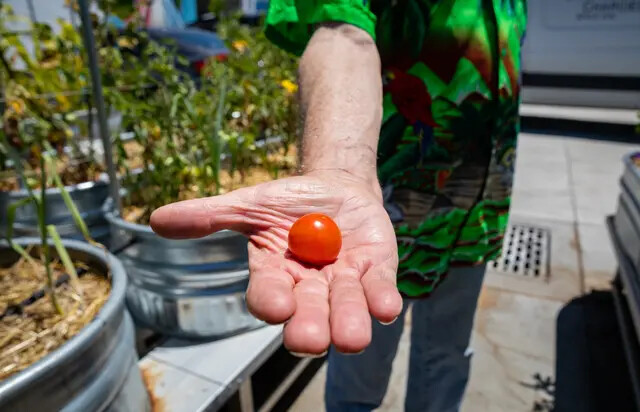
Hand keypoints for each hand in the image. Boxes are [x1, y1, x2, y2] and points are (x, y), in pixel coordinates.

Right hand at [150, 171, 402, 354]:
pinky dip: (382, 301)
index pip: (268, 296)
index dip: (271, 302)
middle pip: (308, 316)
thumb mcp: (249, 205)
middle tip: (308, 339)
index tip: (275, 305)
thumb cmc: (289, 202)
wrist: (336, 188)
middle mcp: (310, 290)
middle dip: (308, 328)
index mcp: (276, 277)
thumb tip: (156, 220)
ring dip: (348, 323)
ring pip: (346, 312)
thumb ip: (209, 216)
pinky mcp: (377, 273)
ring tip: (351, 337)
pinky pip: (380, 292)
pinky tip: (385, 308)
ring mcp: (345, 284)